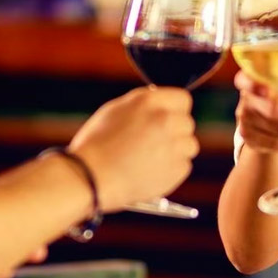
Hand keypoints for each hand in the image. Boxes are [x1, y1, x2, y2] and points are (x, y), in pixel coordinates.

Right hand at [67, 87, 197, 211]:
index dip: (174, 110)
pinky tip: (148, 173)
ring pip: (189, 146)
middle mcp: (165, 119)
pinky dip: (170, 171)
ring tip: (149, 160)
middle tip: (154, 144)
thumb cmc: (95, 145)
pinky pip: (183, 166)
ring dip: (175, 152)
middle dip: (175, 132)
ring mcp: (173, 145)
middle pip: (187, 123)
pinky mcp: (176, 170)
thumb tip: (160, 107)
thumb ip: (143, 107)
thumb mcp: (114, 112)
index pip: (182, 99)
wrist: (88, 178)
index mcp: (149, 101)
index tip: (168, 119)